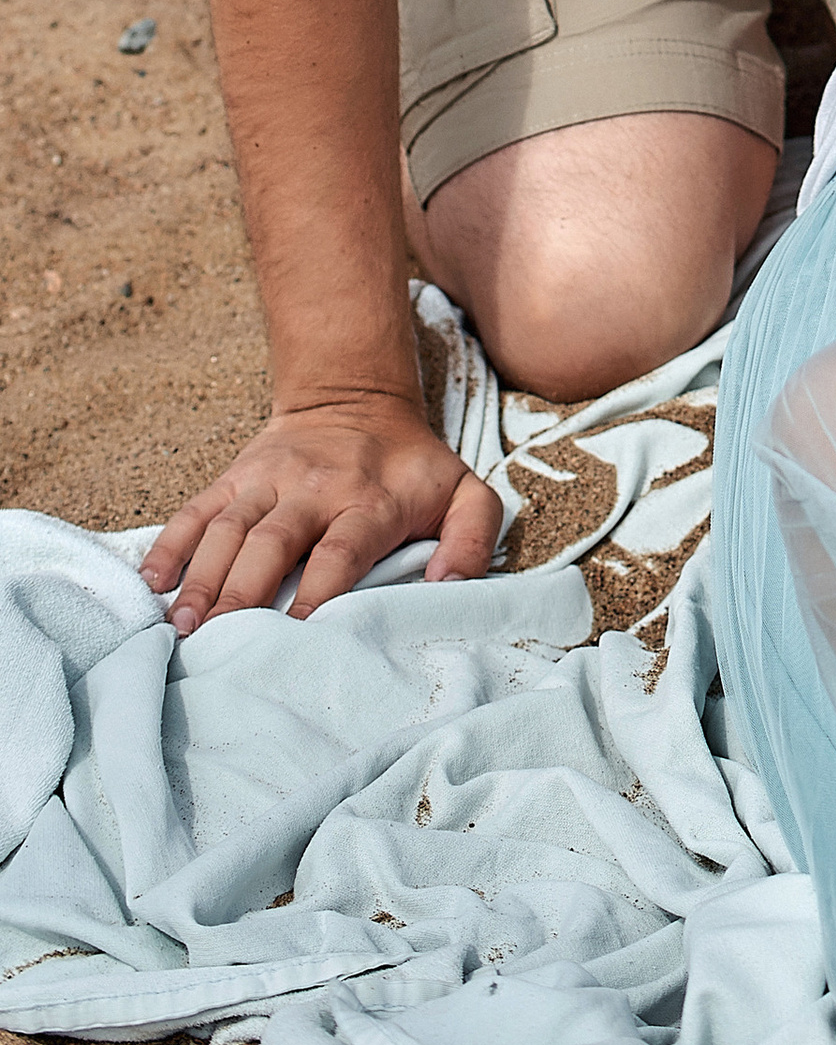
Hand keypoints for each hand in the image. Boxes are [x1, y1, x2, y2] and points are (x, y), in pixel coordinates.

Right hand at [142, 397, 502, 632]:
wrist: (357, 399)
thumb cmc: (412, 467)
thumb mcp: (465, 492)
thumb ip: (473, 538)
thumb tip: (448, 586)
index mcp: (372, 499)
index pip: (342, 549)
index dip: (318, 591)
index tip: (296, 633)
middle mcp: (315, 488)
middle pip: (273, 542)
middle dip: (244, 594)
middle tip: (219, 645)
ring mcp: (270, 479)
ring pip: (229, 528)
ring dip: (202, 578)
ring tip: (182, 627)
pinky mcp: (237, 475)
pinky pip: (197, 509)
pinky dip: (171, 545)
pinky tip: (153, 585)